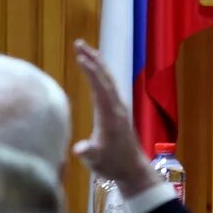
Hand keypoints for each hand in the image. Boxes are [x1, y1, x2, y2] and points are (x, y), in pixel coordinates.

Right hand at [73, 39, 151, 192]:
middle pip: (105, 77)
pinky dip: (101, 74)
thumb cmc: (113, 165)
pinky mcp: (118, 112)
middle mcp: (116, 107)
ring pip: (108, 80)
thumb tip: (80, 148)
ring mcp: (119, 108)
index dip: (90, 71)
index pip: (100, 87)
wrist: (132, 170)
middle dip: (93, 59)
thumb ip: (90, 153)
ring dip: (98, 64)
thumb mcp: (98, 161)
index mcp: (110, 114)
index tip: (80, 56)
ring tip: (86, 51)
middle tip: (79, 43)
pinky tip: (96, 72)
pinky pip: (109, 86)